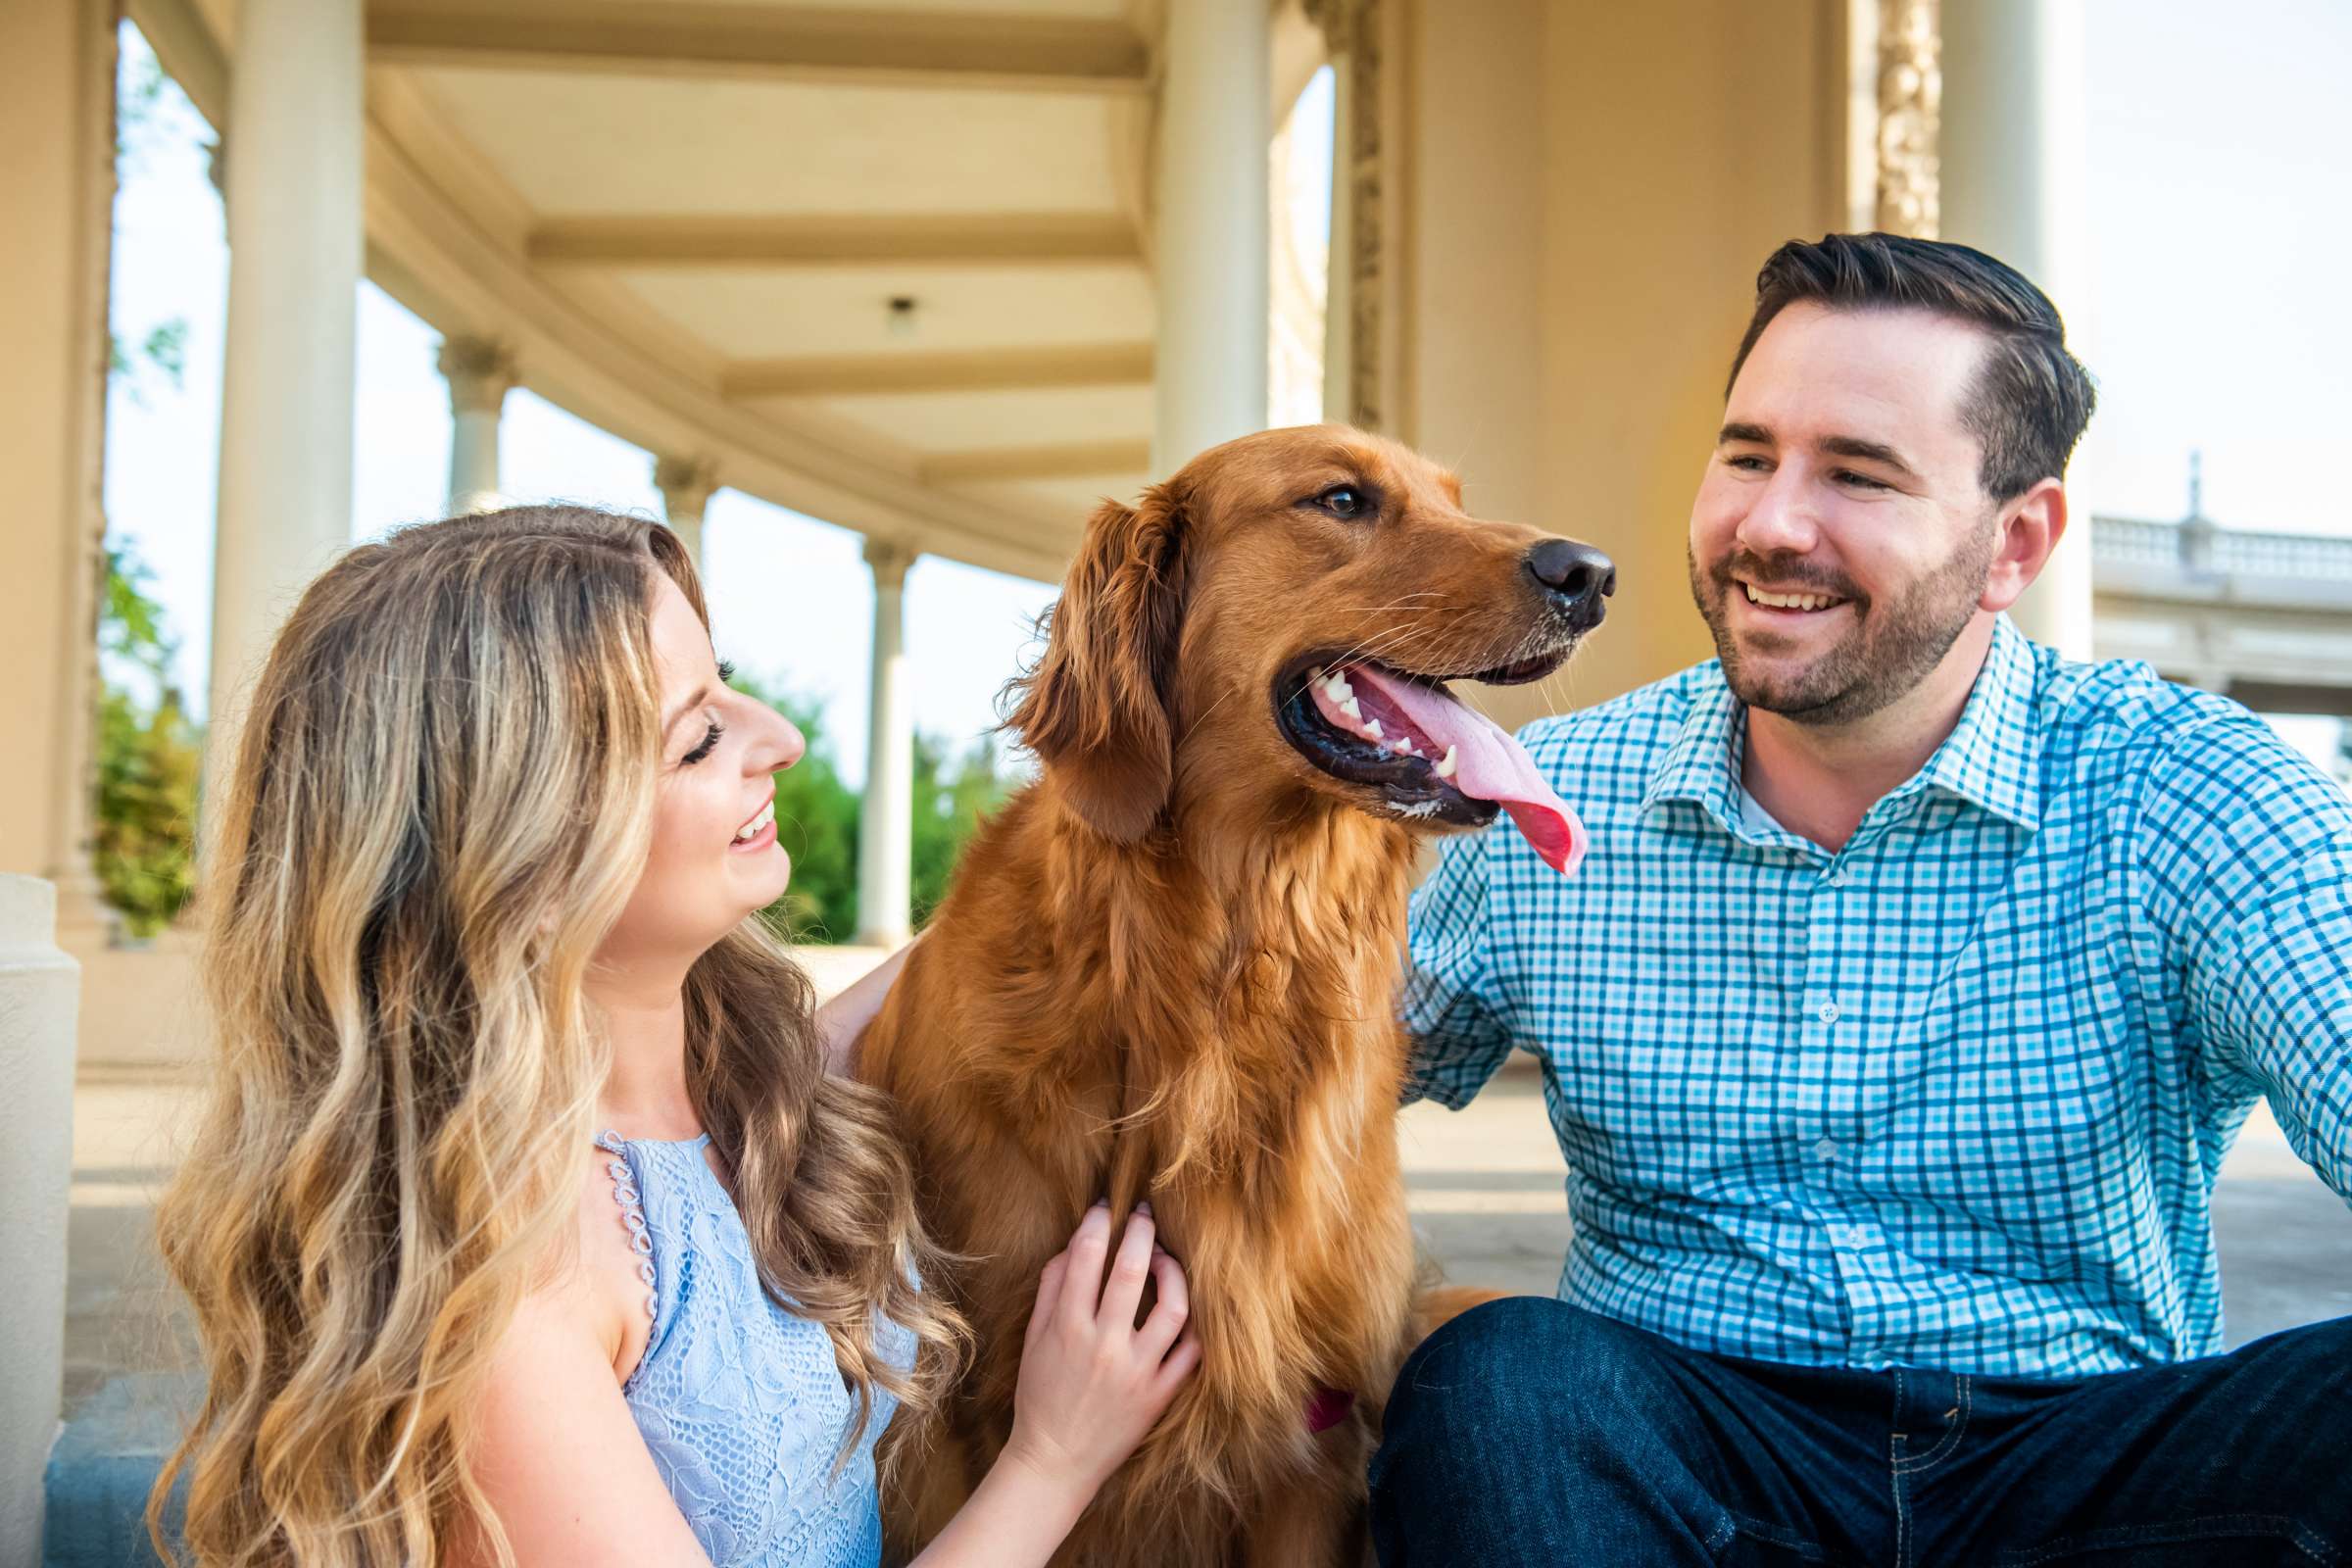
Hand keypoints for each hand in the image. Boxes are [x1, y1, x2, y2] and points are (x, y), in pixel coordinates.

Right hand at [1001, 1199, 1200, 1500]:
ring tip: (1165, 1259)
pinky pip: (1191, 1353)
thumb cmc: (1040, 1397)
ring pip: (1173, 1308)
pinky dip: (1196, 1326)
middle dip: (1141, 1232)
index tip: (1104, 1207)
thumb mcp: (1033, 1340)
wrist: (1056, 1462)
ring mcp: (1137, 1371)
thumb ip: (1051, 1289)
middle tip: (1145, 1214)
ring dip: (1174, 1273)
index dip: (1097, 1223)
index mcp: (1068, 1328)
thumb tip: (1073, 1246)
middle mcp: (1105, 1346)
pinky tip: (1187, 1305)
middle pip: (1133, 1272)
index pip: (1086, 1257)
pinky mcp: (1160, 1395)